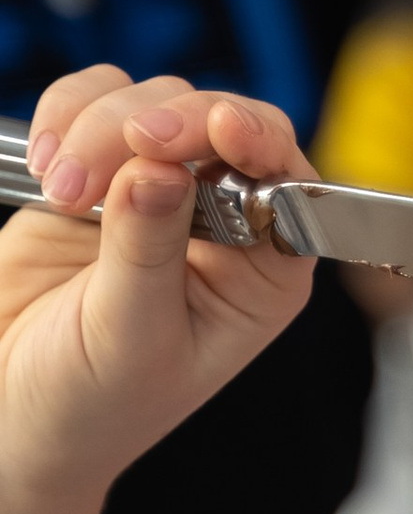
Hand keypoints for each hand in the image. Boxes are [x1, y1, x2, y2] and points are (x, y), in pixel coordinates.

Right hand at [0, 69, 321, 513]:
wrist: (12, 412)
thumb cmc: (91, 401)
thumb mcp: (129, 336)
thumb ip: (148, 248)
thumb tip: (160, 169)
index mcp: (261, 272)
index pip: (285, 181)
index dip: (259, 140)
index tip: (217, 126)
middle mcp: (222, 221)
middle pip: (220, 122)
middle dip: (168, 123)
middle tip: (125, 145)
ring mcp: (158, 188)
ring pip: (153, 100)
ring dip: (102, 127)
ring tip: (63, 192)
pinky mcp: (97, 171)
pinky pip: (94, 102)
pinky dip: (67, 114)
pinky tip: (47, 171)